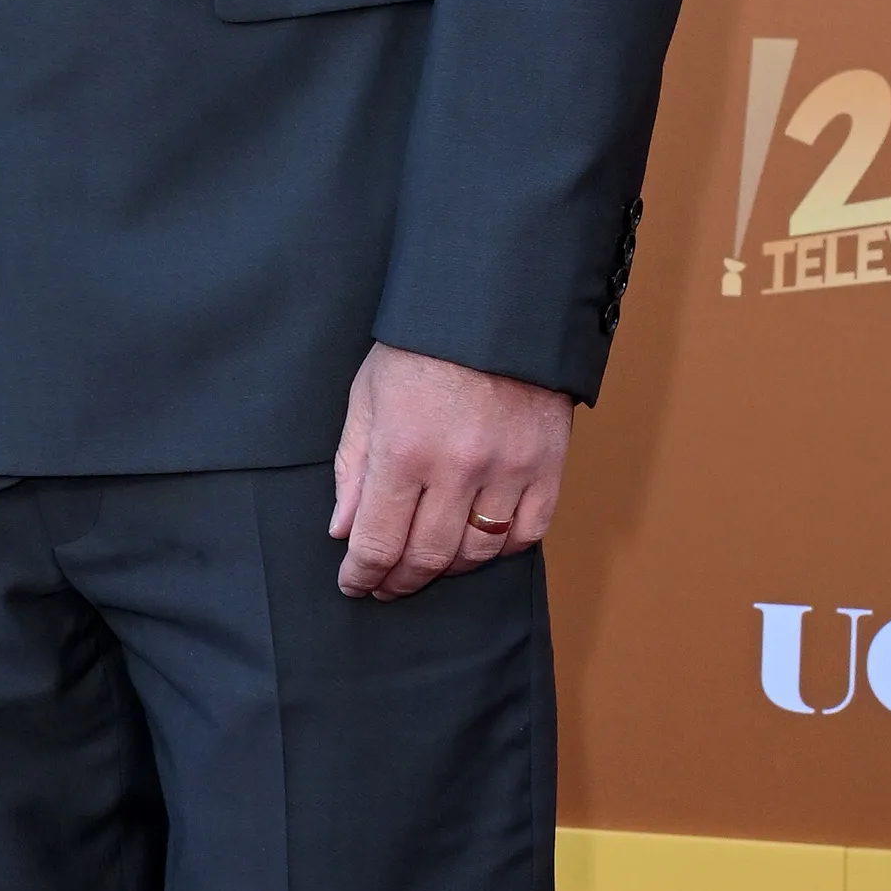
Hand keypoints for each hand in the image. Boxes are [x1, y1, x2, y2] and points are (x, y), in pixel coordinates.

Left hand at [330, 345, 570, 599]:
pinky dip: (502, 548)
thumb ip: (355, 467)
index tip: (354, 583)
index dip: (362, 573)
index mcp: (403, 450)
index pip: (378, 541)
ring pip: (477, 553)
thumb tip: (343, 531)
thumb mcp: (368, 397)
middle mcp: (457, 467)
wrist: (495, 305)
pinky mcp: (547, 465)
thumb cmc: (421, 346)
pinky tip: (479, 543)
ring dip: (447, 569)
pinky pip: (528, 533)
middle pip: (426, 556)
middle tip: (385, 586)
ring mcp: (508, 469)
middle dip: (399, 581)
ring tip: (427, 566)